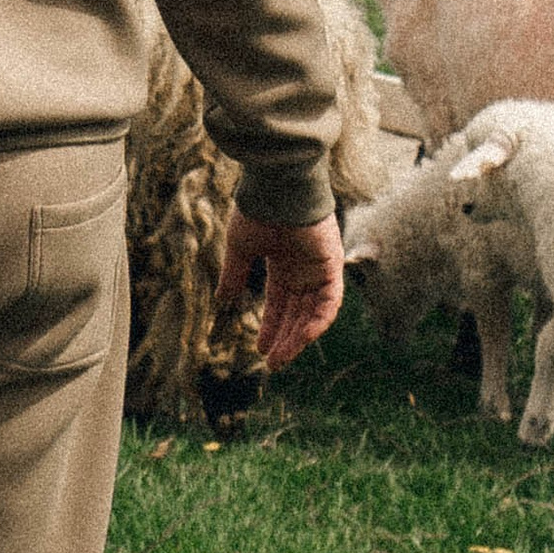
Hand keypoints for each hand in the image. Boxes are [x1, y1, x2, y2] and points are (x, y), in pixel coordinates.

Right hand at [217, 209, 343, 369]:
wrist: (277, 187)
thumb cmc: (256, 211)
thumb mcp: (240, 248)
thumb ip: (234, 275)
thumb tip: (221, 300)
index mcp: (283, 263)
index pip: (279, 303)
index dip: (270, 326)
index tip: (260, 349)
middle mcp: (303, 269)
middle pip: (297, 313)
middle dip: (284, 339)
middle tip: (272, 365)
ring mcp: (319, 269)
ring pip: (312, 314)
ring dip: (298, 338)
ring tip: (280, 359)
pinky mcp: (331, 267)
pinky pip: (329, 304)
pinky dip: (316, 323)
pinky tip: (300, 340)